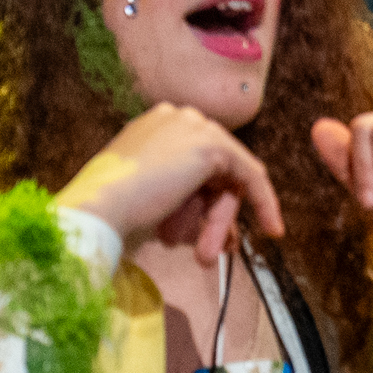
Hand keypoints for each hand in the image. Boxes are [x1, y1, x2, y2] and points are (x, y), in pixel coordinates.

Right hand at [58, 103, 284, 259]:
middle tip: (208, 252)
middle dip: (213, 215)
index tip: (211, 228)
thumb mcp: (151, 188)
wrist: (101, 206)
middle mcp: (178, 117)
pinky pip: (251, 177)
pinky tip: (271, 228)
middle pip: (215, 171)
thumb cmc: (114, 205)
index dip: (205, 199)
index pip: (197, 162)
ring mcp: (196, 127)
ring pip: (228, 180)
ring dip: (218, 222)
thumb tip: (213, 211)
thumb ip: (182, 188)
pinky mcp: (213, 147)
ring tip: (206, 255)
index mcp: (157, 124)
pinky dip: (264, 203)